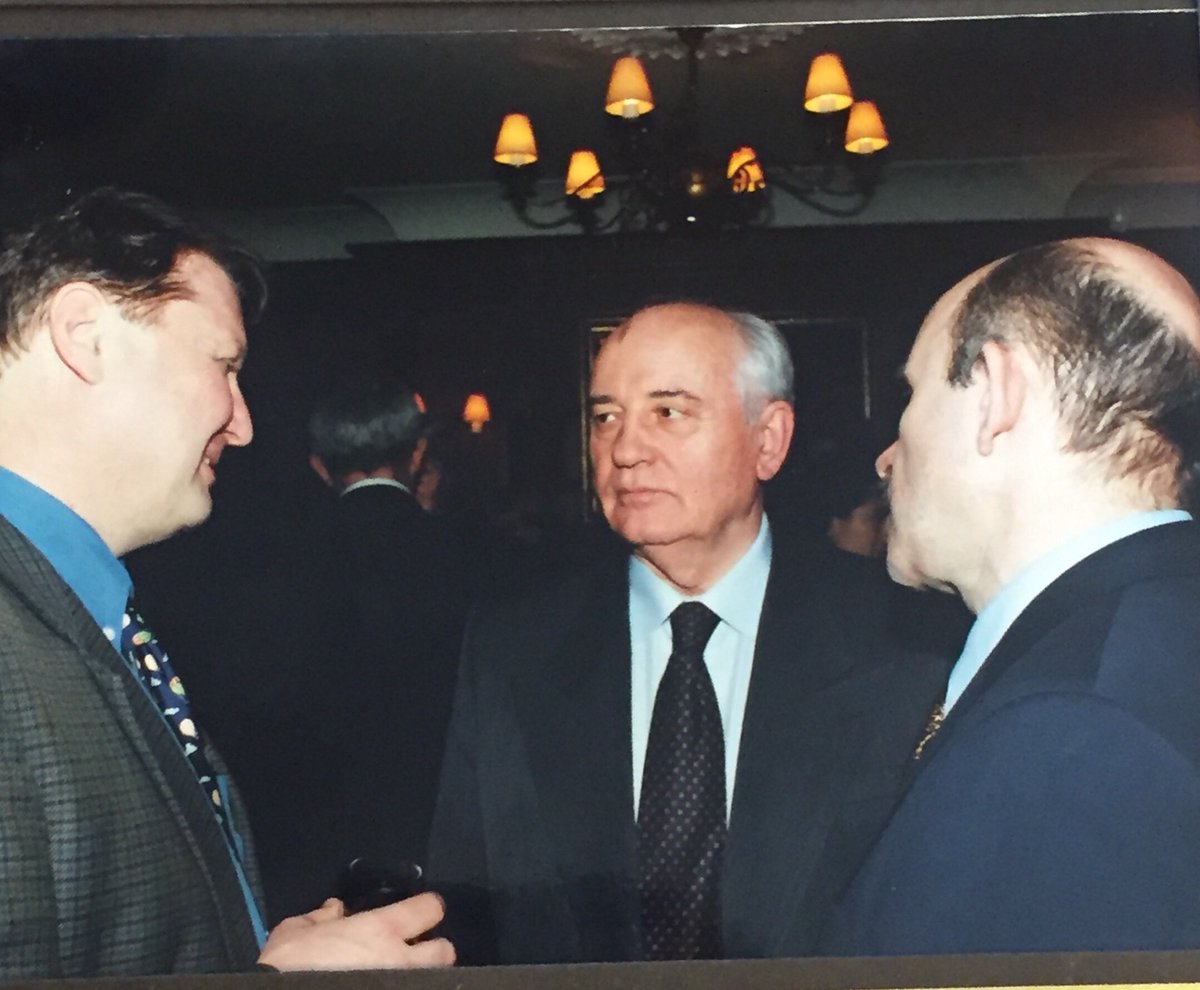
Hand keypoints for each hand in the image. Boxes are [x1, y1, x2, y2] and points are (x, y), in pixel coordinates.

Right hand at [257, 892, 454, 970]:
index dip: (426, 908)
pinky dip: (404, 988)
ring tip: (402, 973)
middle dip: (434, 950)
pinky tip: (387, 987)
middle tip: (414, 951)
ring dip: (423, 973)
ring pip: (434, 977)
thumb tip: (335, 909)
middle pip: (445, 951)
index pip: (429, 908)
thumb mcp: (297, 931)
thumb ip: (321, 917)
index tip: (420, 910)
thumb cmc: (288, 965)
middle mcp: (399, 959)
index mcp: (380, 929)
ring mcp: (399, 987)